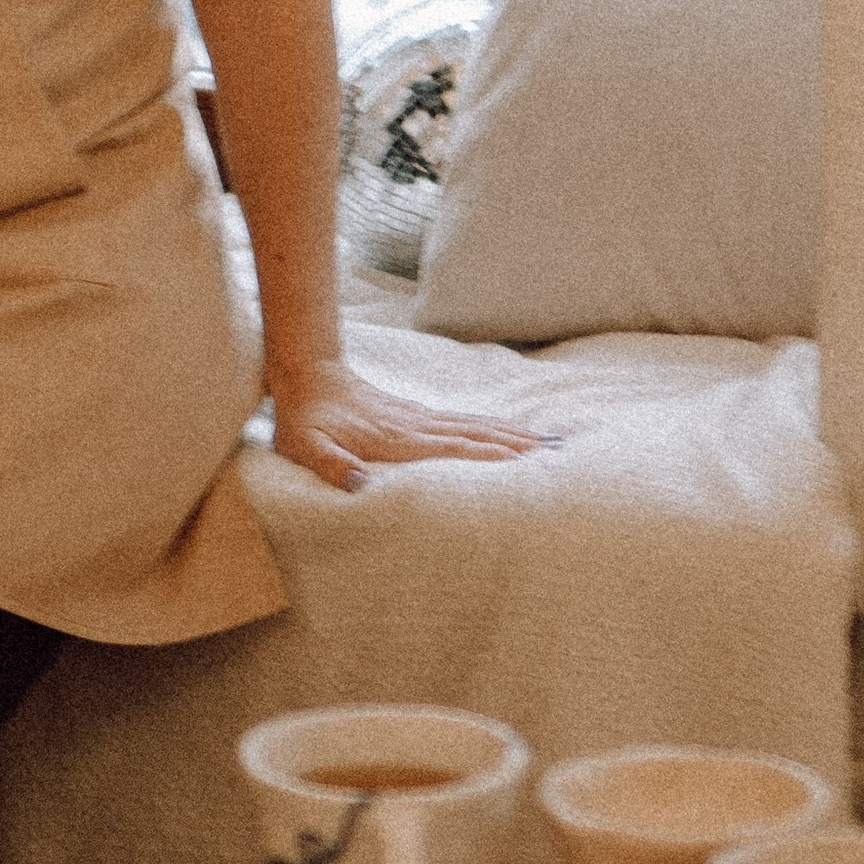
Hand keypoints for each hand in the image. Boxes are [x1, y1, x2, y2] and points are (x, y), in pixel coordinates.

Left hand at [268, 360, 548, 492]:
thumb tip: (361, 486)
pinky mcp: (414, 415)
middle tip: (559, 452)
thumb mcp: (307, 449)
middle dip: (517, 445)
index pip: (453, 449)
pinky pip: (461, 422)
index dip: (490, 456)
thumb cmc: (305, 423)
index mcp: (396, 441)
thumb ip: (331, 467)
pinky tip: (504, 432)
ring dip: (510, 433)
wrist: (305, 376)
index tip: (528, 462)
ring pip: (473, 426)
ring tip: (547, 441)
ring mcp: (418, 418)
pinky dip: (489, 426)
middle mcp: (415, 426)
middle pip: (475, 435)